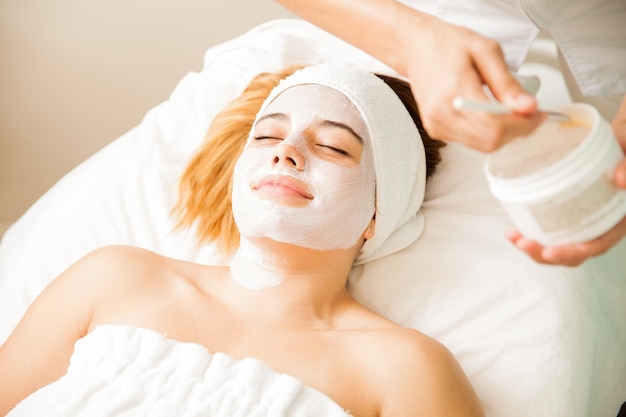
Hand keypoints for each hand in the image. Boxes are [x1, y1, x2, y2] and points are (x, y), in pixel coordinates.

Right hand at [400, 15, 543, 150]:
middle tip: (528, 111)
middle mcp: (442, 115)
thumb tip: (528, 107)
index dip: (523, 124)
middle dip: (516, 129)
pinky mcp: (436, 130)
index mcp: (454, 92)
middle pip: (490, 140)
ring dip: (503, 131)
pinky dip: (487, 131)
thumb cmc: (446, 45)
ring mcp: (437, 125)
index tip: (538, 114)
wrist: (417, 48)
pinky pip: (471, 141)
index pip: (495, 126)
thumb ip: (507, 84)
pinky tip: (489, 113)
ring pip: (482, 145)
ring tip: (508, 108)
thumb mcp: (486, 52)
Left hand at [506, 116, 625, 266]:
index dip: (573, 253)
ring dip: (534, 246)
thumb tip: (620, 179)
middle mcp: (600, 224)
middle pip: (573, 252)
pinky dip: (530, 232)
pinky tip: (513, 230)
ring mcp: (582, 220)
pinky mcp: (567, 212)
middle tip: (524, 244)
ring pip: (558, 245)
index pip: (596, 245)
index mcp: (618, 219)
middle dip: (545, 254)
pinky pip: (548, 229)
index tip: (550, 252)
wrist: (618, 141)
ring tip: (513, 237)